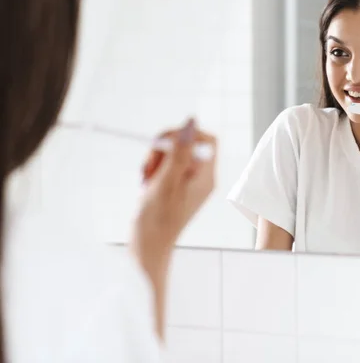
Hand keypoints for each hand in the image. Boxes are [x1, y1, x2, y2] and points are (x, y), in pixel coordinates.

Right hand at [133, 118, 216, 259]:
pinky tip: (145, 184)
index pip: (206, 140)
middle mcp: (201, 178)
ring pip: (172, 154)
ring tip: (146, 179)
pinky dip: (153, 170)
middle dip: (164, 148)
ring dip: (155, 160)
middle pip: (187, 144)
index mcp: (206, 176)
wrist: (147, 247)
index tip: (165, 144)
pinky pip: (165, 166)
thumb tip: (191, 121)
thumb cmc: (157, 219)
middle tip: (149, 164)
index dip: (184, 135)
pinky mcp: (175, 187)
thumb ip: (180, 151)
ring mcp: (188, 182)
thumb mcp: (167, 181)